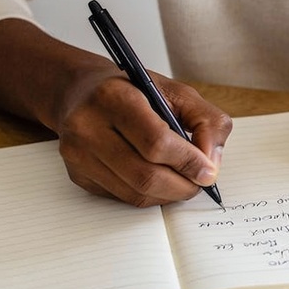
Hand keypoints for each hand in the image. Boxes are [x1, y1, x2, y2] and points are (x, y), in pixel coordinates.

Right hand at [0, 19, 232, 205]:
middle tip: (200, 182)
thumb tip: (211, 163)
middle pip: (145, 175)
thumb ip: (206, 121)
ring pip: (134, 193)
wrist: (80, 92)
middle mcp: (87, 127)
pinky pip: (122, 198)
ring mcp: (78, 155)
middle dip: (182, 185)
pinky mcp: (77, 175)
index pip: (155, 142)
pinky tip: (158, 180)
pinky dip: (149, 195)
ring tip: (183, 181)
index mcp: (113, 97)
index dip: (188, 161)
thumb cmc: (133, 90)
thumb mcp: (176, 91)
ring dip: (168, 195)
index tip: (208, 171)